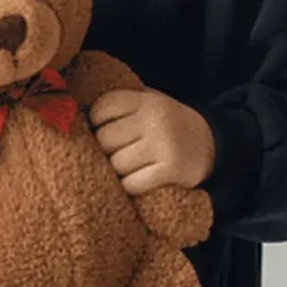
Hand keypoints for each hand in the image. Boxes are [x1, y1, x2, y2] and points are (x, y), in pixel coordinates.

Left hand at [88, 88, 214, 196]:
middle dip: (107, 149)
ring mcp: (163, 146)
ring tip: (130, 166)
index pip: (102, 107)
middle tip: (118, 152)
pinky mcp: (171, 171)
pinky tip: (138, 180)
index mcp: (146, 101)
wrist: (212, 144)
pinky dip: (130, 186)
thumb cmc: (169, 125)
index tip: (104, 129)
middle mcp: (154, 120)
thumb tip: (74, 111)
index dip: (96, 121)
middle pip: (105, 139)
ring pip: (116, 164)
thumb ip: (122, 104)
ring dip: (118, 170)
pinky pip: (132, 184)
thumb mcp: (150, 103)